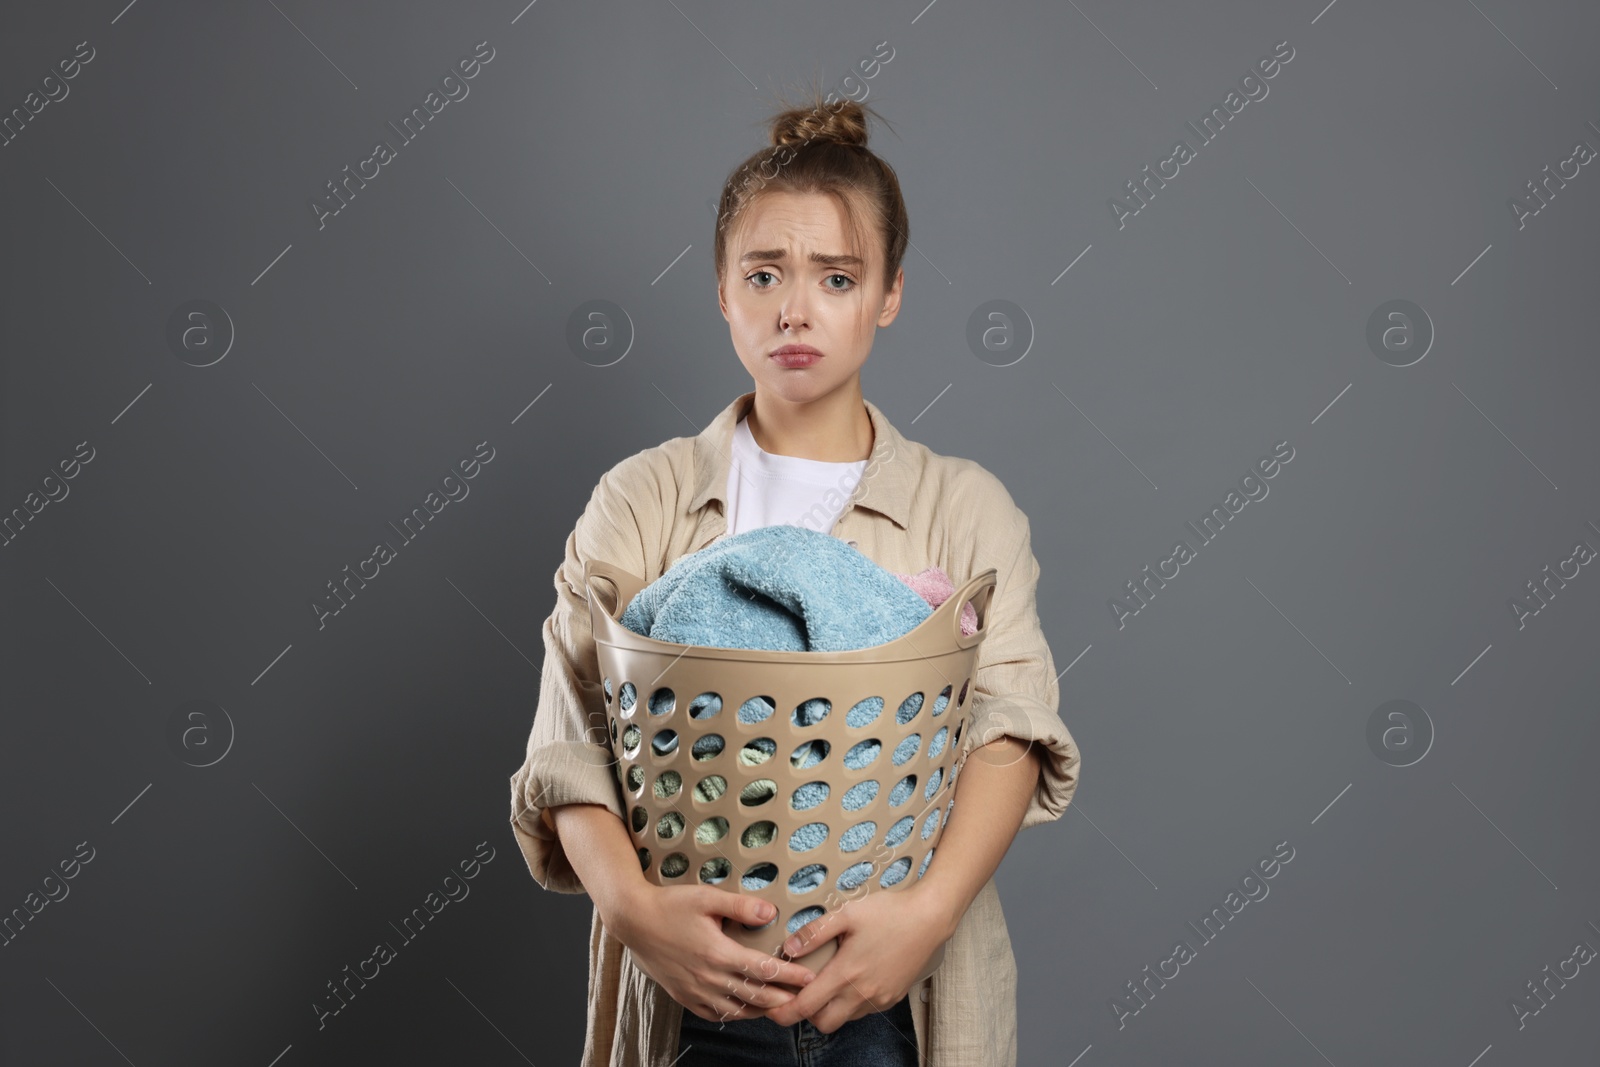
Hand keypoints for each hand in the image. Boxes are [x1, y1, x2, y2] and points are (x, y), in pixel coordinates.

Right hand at [607, 883, 819, 1022]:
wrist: (633, 921)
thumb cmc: (670, 905)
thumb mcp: (707, 897)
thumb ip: (741, 906)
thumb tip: (772, 913)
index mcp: (718, 953)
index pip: (763, 970)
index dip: (790, 976)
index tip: (810, 978)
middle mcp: (708, 977)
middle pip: (755, 995)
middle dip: (783, 998)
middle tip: (805, 999)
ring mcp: (695, 990)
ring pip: (736, 1010)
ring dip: (761, 1010)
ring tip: (781, 1007)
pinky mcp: (683, 996)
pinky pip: (714, 1015)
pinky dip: (734, 1015)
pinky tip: (744, 1010)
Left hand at [760, 883, 953, 1032]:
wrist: (930, 919)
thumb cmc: (889, 912)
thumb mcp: (847, 913)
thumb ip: (815, 932)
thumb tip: (788, 947)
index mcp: (846, 973)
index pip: (806, 1007)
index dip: (784, 1011)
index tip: (772, 1006)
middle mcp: (862, 993)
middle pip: (823, 1023)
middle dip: (807, 1014)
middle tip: (800, 991)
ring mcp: (879, 999)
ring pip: (844, 1019)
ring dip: (830, 1008)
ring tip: (825, 982)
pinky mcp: (892, 998)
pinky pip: (863, 1011)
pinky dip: (850, 1003)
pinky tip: (850, 979)